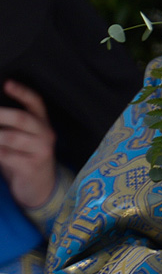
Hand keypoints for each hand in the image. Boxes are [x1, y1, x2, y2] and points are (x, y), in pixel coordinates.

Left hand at [0, 81, 57, 211]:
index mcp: (43, 124)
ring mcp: (41, 151)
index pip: (36, 103)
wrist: (40, 189)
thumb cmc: (25, 159)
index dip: (22, 92)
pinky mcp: (32, 166)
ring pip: (10, 138)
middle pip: (22, 118)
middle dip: (1, 114)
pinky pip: (6, 156)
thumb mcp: (22, 140)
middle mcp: (45, 134)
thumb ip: (10, 127)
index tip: (6, 84)